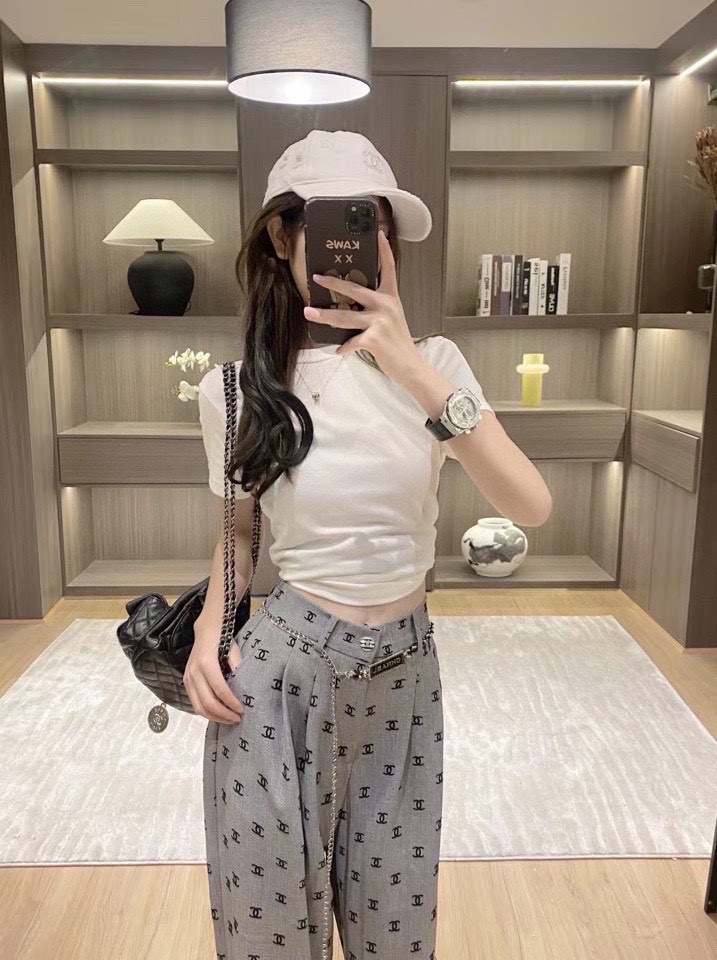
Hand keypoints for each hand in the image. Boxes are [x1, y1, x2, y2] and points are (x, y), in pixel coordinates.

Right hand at [184, 634, 243, 723]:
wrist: (205, 630)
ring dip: (214, 717)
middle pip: (207, 703)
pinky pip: (194, 702)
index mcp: (206, 663)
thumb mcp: (234, 650)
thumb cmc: (222, 639)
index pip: (220, 690)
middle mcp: (194, 672)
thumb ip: (238, 667)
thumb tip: (245, 689)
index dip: (231, 703)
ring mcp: (187, 678)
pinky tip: (218, 712)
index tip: (242, 710)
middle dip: (223, 715)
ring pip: (198, 707)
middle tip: (237, 719)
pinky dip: (206, 711)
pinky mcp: (185, 682)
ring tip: (229, 719)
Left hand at [304, 229, 424, 386]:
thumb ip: (375, 308)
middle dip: (333, 283)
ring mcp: (380, 321)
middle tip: (316, 278)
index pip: (388, 268)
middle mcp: (386, 306)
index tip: (378, 233)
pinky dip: (343, 347)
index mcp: (391, 298)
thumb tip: (349, 305)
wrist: (411, 366)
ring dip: (324, 315)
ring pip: (345, 315)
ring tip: (309, 313)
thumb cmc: (398, 343)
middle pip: (354, 289)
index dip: (383, 250)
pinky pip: (351, 341)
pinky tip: (338, 350)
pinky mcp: (374, 339)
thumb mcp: (391, 319)